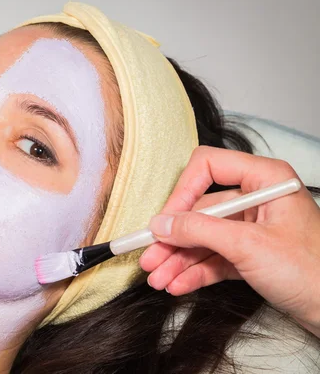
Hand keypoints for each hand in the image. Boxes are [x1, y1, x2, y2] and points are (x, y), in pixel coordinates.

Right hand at [139, 146, 319, 336]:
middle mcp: (256, 199)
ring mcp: (252, 228)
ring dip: (178, 260)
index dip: (182, 193)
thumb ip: (200, 229)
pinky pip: (214, 258)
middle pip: (199, 210)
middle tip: (149, 260)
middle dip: (173, 239)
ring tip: (158, 280)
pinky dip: (194, 272)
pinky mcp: (250, 255)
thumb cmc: (313, 272)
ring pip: (203, 238)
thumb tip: (160, 223)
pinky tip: (177, 285)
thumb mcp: (248, 246)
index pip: (208, 168)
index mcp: (264, 180)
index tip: (164, 221)